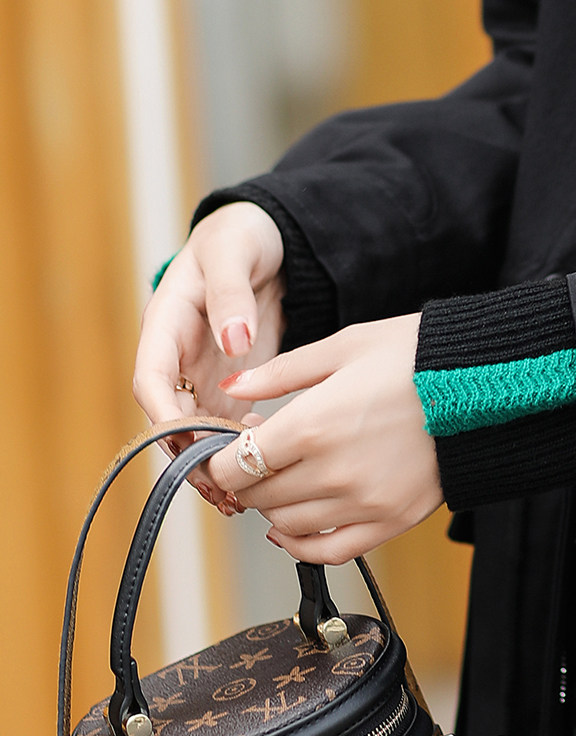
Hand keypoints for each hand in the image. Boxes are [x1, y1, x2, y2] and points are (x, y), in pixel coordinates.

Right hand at [134, 203, 285, 509]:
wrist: (264, 241)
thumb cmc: (240, 238)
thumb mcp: (233, 253)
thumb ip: (230, 294)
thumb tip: (234, 340)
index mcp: (165, 326)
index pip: (150, 381)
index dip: (165, 416)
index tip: (190, 442)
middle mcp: (177, 359)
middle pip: (170, 419)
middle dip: (189, 455)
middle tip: (221, 485)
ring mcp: (202, 376)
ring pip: (196, 433)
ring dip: (212, 465)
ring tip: (240, 497)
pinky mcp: (230, 387)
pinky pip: (225, 429)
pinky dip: (238, 452)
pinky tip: (263, 469)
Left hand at [206, 315, 441, 563]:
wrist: (487, 386)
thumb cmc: (417, 357)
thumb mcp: (344, 347)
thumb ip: (281, 373)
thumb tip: (232, 389)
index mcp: (312, 425)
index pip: (235, 463)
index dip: (219, 458)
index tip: (224, 447)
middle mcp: (332, 473)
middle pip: (257, 496)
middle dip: (244, 479)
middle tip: (254, 458)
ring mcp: (362, 503)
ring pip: (285, 525)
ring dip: (271, 506)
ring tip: (282, 480)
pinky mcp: (390, 522)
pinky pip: (328, 552)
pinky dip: (299, 547)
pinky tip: (289, 531)